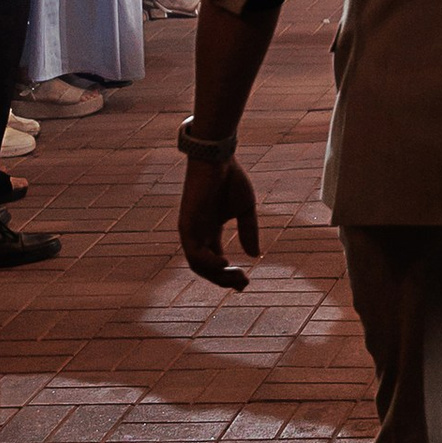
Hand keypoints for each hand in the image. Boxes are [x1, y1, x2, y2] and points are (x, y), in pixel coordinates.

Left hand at [178, 154, 258, 292]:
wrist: (217, 157)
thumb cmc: (230, 178)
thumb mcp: (245, 209)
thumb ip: (248, 231)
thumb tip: (255, 255)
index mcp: (210, 231)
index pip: (216, 261)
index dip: (229, 276)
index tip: (245, 285)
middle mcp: (198, 234)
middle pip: (206, 268)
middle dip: (224, 280)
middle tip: (243, 284)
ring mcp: (191, 231)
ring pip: (198, 265)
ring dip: (217, 275)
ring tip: (237, 276)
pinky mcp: (186, 225)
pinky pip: (193, 252)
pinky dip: (208, 262)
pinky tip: (225, 263)